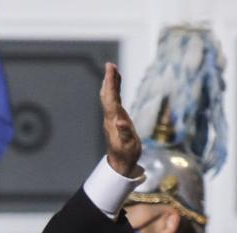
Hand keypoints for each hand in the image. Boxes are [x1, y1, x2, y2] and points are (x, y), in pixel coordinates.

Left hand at [99, 62, 141, 177]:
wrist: (120, 164)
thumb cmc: (126, 155)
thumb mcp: (128, 146)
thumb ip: (125, 133)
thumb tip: (120, 122)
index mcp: (113, 120)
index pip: (111, 98)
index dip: (111, 83)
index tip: (111, 68)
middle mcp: (110, 117)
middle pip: (108, 95)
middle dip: (109, 79)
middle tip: (110, 65)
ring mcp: (112, 118)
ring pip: (110, 97)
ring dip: (111, 83)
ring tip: (112, 69)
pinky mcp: (116, 119)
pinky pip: (114, 101)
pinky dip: (115, 90)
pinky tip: (117, 84)